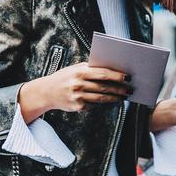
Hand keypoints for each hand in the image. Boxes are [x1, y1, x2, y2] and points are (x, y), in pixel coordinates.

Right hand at [18, 62, 132, 122]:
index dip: (116, 75)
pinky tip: (110, 100)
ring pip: (101, 98)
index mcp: (79, 72)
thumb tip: (111, 70)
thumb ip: (90, 69)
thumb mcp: (74, 69)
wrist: (46, 92)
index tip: (127, 77)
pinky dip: (102, 103)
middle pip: (104, 87)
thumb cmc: (64, 78)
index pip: (102, 73)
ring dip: (114, 98)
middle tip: (129, 89)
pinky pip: (94, 105)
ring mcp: (78, 96)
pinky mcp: (77, 106)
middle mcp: (78, 84)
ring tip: (123, 96)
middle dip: (118, 88)